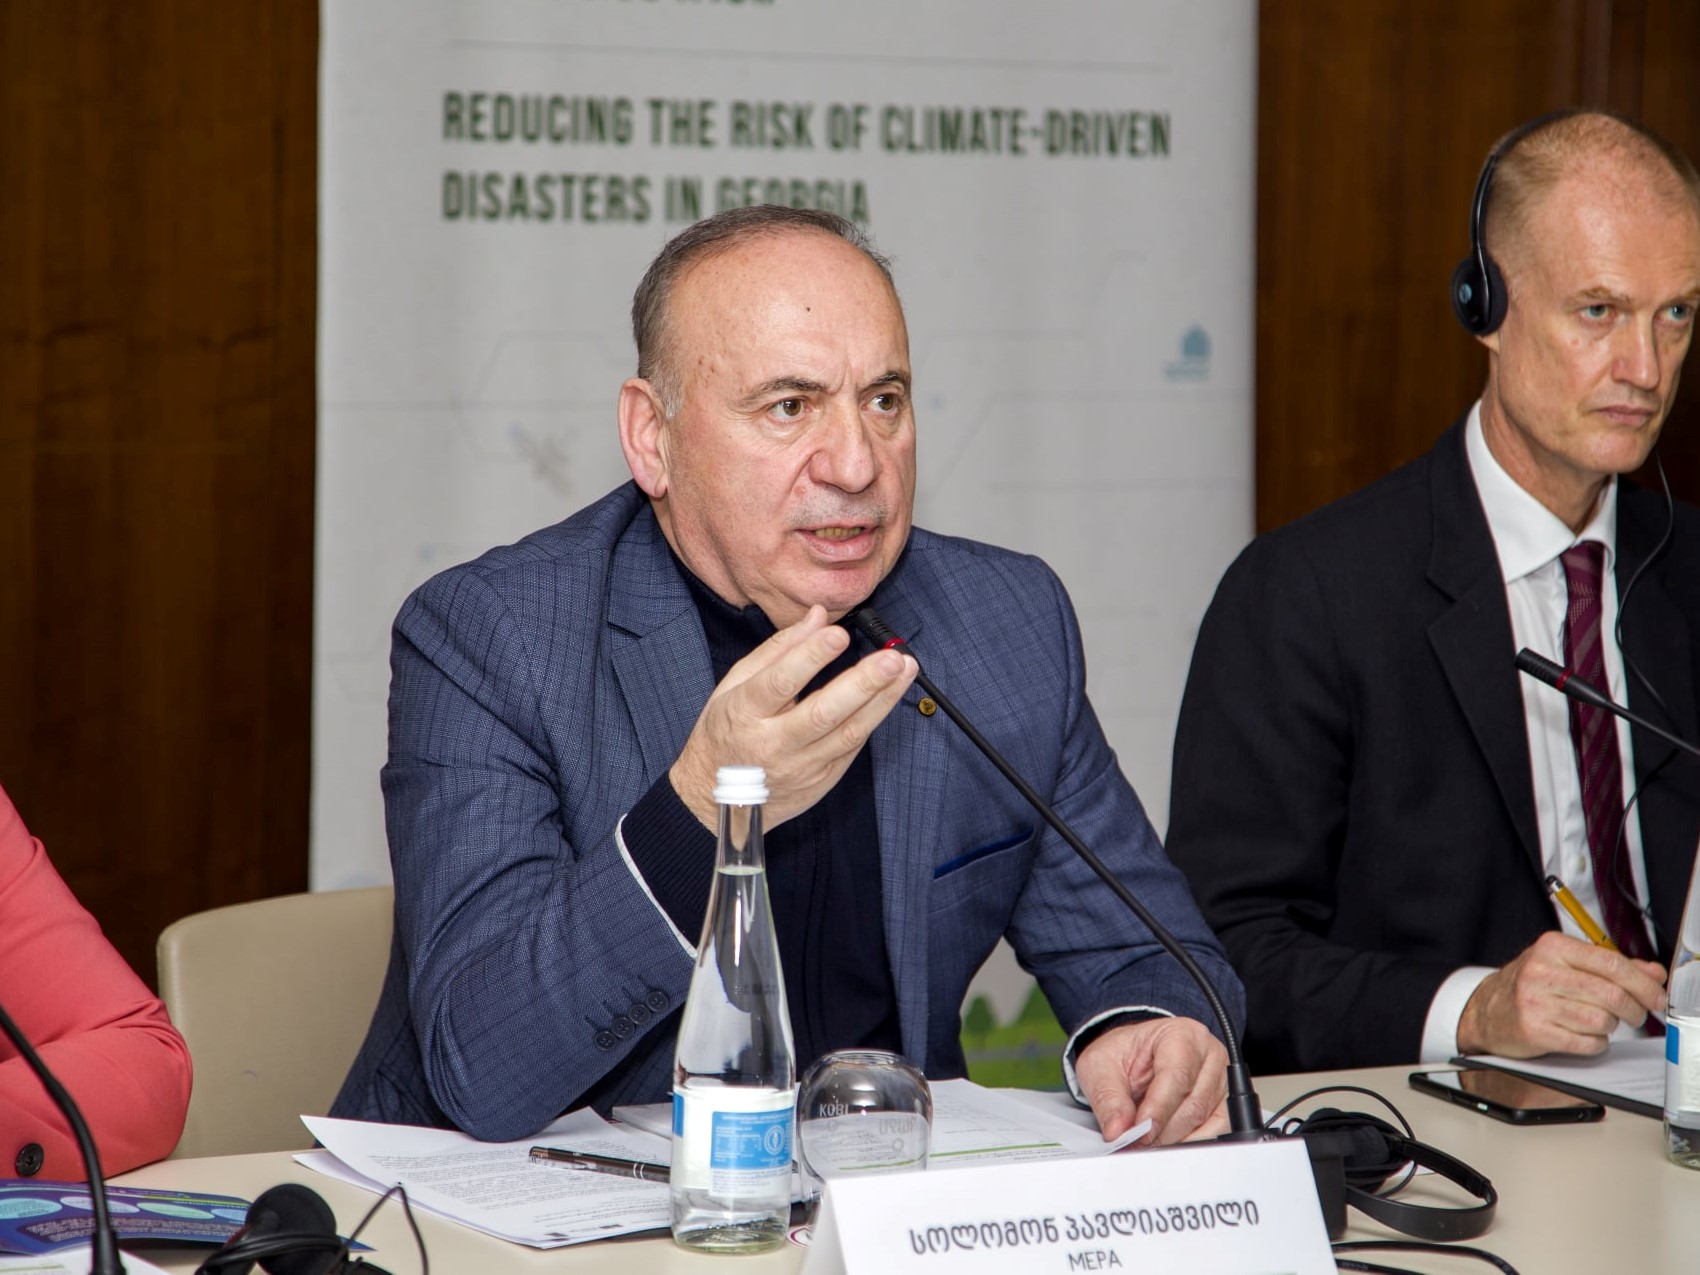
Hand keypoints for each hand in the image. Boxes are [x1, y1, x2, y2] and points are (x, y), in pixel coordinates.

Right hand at [670, 605, 917, 828]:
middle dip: (863, 683)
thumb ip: (778, 649)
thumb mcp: (735, 684)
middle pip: (823, 713)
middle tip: (892, 658)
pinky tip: (890, 694)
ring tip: (905, 669)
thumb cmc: (726, 731)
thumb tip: (817, 616)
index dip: (811, 657)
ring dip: (881, 699)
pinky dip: (874, 718)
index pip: (781, 682)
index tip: (839, 633)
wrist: (717, 799)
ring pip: (848, 732)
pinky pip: (852, 747)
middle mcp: (774, 743)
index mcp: (745, 713)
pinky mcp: (821, 780)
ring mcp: (801, 766)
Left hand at [1075, 1017, 1229, 1145]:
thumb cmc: (1122, 1055)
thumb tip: (1118, 1129)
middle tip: (1133, 1141)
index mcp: (1182, 1034)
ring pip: (1204, 1122)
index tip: (1139, 1131)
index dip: (1158, 1109)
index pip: (1177, 1076)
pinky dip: (1189, 1143)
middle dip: (1160, 1130)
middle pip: (1193, 1104)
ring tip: (1145, 1140)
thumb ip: (1108, 1097)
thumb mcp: (1100, 1066)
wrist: (1132, 1058)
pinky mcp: (1225, 1106)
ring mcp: (1221, 1082)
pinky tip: (1167, 1142)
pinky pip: (1215, 1134)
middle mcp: (1209, 1055)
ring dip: (1172, 1140)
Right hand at [1457, 931, 1667, 1057]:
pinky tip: (1585, 1035)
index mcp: (1552, 947)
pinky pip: (1586, 1043)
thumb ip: (1611, 966)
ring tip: (1600, 1022)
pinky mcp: (1534, 1031)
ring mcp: (1534, 1002)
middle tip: (1636, 1014)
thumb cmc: (1531, 985)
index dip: (1642, 983)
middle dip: (1633, 1009)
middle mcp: (1540, 971)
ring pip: (1601, 1020)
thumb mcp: (1566, 964)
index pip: (1611, 963)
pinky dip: (1595, 1043)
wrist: (1487, 1010)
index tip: (1656, 996)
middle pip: (1611, 994)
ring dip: (1610, 1027)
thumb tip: (1652, 973)